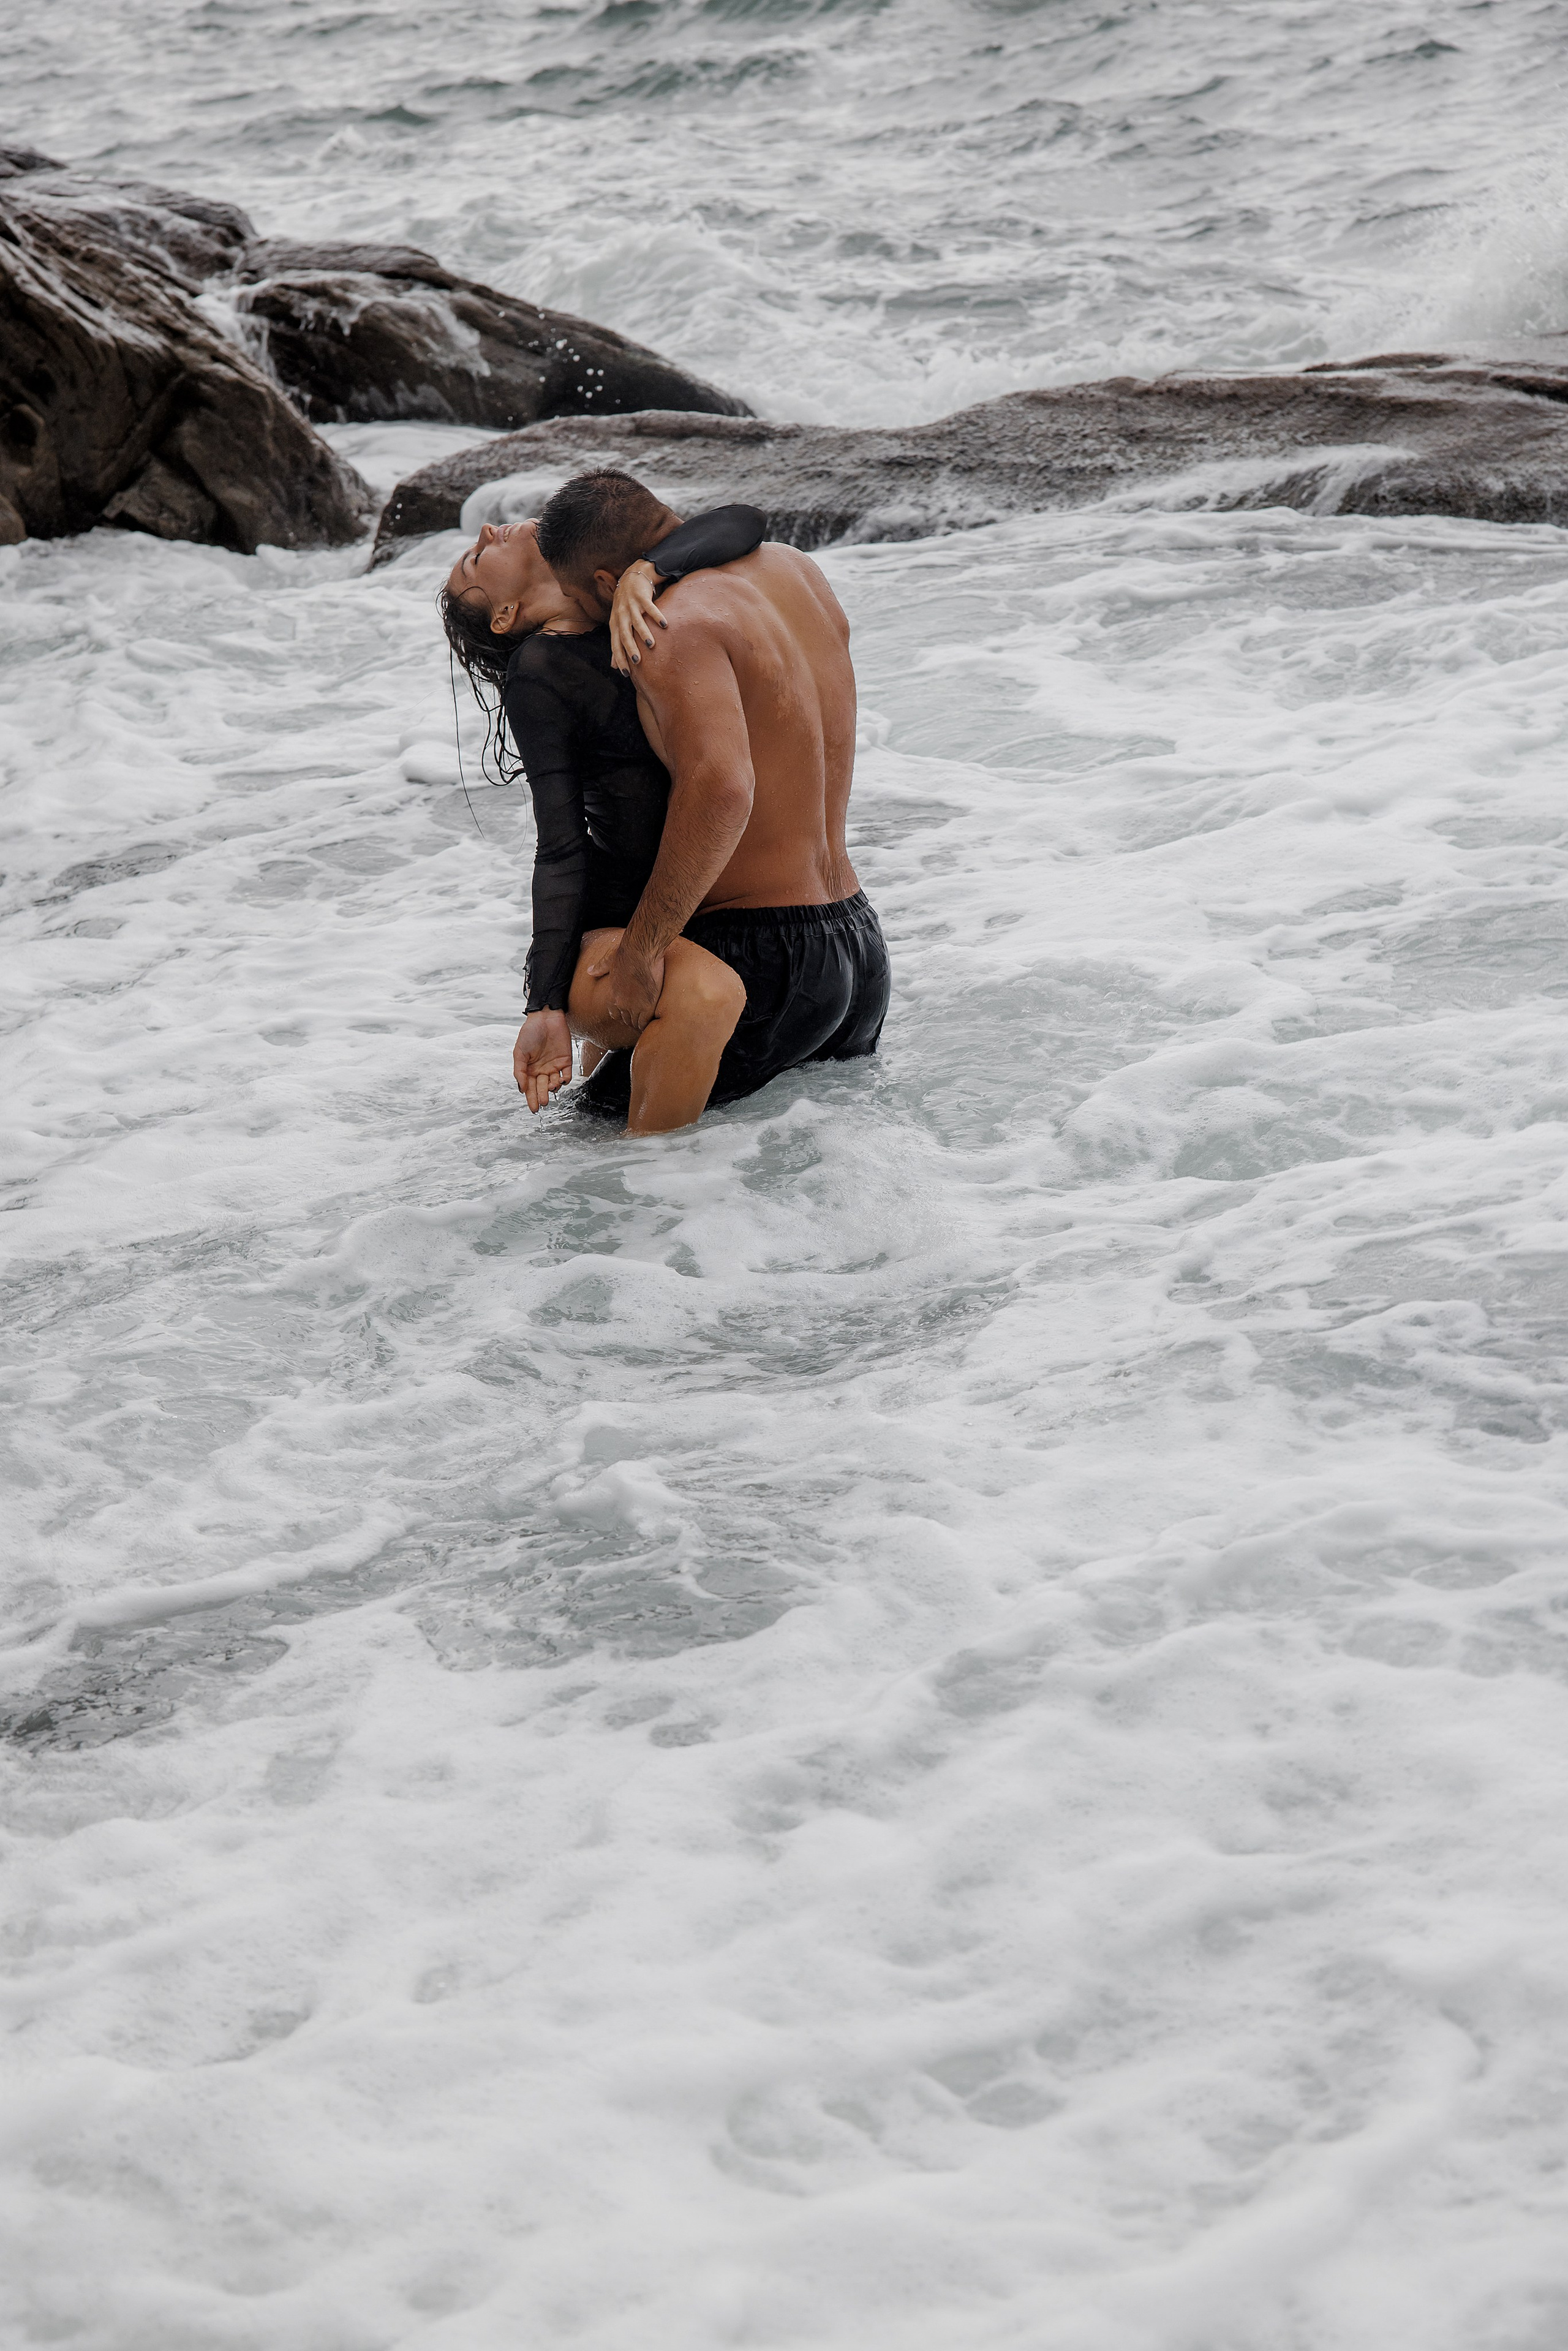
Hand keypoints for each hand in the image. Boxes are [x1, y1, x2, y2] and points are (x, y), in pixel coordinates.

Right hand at [512, 1008, 573, 1111]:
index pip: (530, 1088)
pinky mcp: (566, 1061)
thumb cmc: (530, 1033)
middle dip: (542, 1096)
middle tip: (543, 1103)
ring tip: (550, 1087)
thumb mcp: (519, 1052)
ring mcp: (554, 1066)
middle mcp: (542, 1070)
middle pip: (542, 1088)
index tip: (534, 1109)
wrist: (545, 1017)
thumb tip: (522, 1089)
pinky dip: (565, 1080)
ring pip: (555, 1084)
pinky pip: (567, 1075)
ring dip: (553, 1088)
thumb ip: (519, 1071)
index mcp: (529, 1070)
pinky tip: (561, 1081)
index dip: (532, 1099)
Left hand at [584, 938, 663, 1032]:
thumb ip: (600, 967)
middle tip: (641, 1020)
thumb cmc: (627, 952)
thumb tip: (589, 970)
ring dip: (641, 1023)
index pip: (615, 1013)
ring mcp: (634, 1006)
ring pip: (636, 1023)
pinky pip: (646, 1022)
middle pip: (626, 1020)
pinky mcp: (647, 1006)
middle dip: (633, 1020)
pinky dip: (649, 1023)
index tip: (630, 1014)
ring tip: (648, 1022)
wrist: (640, 951)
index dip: (623, 1015)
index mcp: (614, 993)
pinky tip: (654, 1021)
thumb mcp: (610, 960)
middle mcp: (622, 1003)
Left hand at [609, 559, 666, 673]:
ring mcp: (631, 605)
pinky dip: (656, 615)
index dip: (619, 658)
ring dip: (643, 632)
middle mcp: (621, 615)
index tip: (626, 673)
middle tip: (637, 661)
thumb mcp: (618, 624)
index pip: (615, 644)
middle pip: (624, 634)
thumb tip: (614, 667)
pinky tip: (664, 624)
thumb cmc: (626, 605)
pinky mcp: (641, 596)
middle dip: (630, 647)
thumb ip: (617, 644)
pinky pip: (649, 607)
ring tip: (651, 644)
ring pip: (636, 621)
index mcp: (615, 624)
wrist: (632, 577)